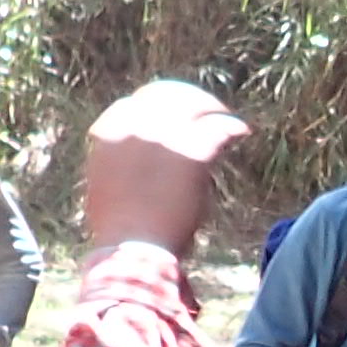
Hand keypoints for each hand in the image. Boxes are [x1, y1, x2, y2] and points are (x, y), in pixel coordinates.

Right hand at [76, 77, 248, 260]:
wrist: (133, 250)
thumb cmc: (120, 229)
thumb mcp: (106, 184)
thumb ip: (119, 159)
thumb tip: (137, 154)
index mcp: (110, 131)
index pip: (137, 103)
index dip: (159, 105)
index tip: (175, 115)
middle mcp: (136, 125)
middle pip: (169, 96)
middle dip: (189, 101)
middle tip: (207, 111)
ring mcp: (165, 135)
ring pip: (196, 106)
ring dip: (213, 109)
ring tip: (227, 120)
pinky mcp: (193, 151)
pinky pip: (219, 129)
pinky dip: (232, 128)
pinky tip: (240, 132)